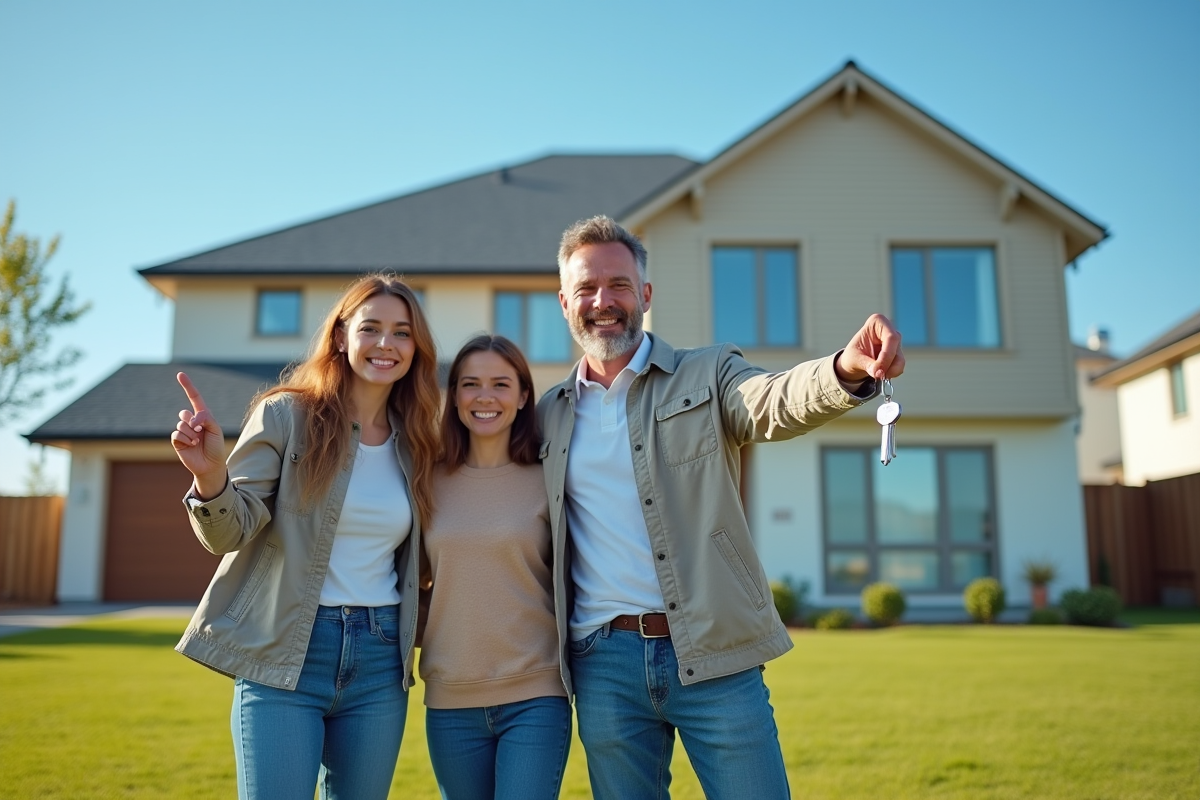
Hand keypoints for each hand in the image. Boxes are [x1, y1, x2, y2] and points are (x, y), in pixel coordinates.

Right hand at [170, 372, 227, 498]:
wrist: (211, 465)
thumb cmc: (216, 446)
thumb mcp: (216, 429)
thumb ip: (205, 418)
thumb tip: (191, 418)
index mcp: (203, 416)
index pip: (194, 398)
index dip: (187, 386)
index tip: (180, 374)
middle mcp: (192, 421)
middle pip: (185, 413)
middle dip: (194, 423)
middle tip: (201, 432)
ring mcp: (183, 431)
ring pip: (181, 424)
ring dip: (191, 433)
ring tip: (197, 441)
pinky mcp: (177, 440)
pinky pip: (176, 434)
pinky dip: (185, 439)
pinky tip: (191, 445)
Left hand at [835, 314, 904, 382]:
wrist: (854, 361)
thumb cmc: (853, 354)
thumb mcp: (856, 359)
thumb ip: (867, 365)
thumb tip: (878, 373)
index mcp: (878, 322)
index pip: (890, 337)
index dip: (887, 355)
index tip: (878, 370)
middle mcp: (889, 330)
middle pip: (896, 348)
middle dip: (888, 365)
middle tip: (878, 376)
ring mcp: (895, 343)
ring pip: (900, 359)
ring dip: (890, 371)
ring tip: (876, 376)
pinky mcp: (897, 354)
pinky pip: (899, 366)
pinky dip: (891, 373)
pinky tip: (880, 374)